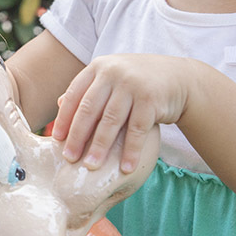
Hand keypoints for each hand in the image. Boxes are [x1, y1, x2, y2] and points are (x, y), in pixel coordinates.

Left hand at [50, 54, 193, 173]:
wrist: (179, 77)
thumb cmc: (138, 81)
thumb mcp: (111, 78)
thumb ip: (88, 89)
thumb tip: (59, 104)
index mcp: (99, 67)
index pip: (75, 94)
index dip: (64, 117)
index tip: (57, 139)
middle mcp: (113, 73)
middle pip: (89, 109)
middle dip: (77, 135)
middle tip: (69, 158)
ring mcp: (133, 85)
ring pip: (111, 120)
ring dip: (100, 146)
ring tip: (91, 165)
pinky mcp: (151, 100)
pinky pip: (137, 130)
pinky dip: (131, 151)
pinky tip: (125, 168)